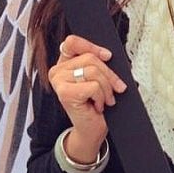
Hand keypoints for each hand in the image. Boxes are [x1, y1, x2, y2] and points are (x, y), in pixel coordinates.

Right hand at [48, 34, 126, 162]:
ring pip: (93, 71)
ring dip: (106, 88)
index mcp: (64, 63)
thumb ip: (98, 64)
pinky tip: (97, 105)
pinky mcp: (65, 93)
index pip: (72, 42)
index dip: (92, 46)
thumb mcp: (98, 79)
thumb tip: (108, 55)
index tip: (107, 56)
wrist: (91, 129)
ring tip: (105, 99)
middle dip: (109, 74)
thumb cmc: (95, 104)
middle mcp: (57, 71)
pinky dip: (101, 97)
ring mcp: (59, 82)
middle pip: (91, 58)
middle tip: (116, 88)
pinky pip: (94, 86)